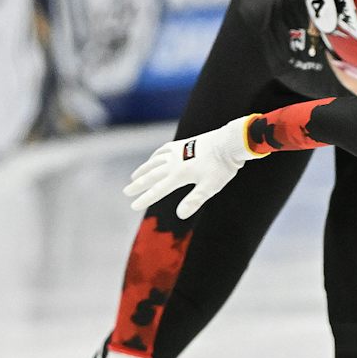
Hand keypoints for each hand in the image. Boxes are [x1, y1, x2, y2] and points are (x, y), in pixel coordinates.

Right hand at [124, 117, 260, 217]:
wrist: (229, 142)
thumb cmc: (221, 167)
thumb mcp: (210, 187)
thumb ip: (194, 200)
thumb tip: (180, 215)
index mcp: (179, 175)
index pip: (158, 190)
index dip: (145, 199)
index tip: (133, 206)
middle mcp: (174, 162)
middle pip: (152, 175)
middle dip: (139, 185)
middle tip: (127, 192)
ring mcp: (177, 151)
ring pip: (155, 162)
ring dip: (143, 170)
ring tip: (134, 177)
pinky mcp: (183, 144)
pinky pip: (163, 151)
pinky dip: (155, 157)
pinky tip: (153, 159)